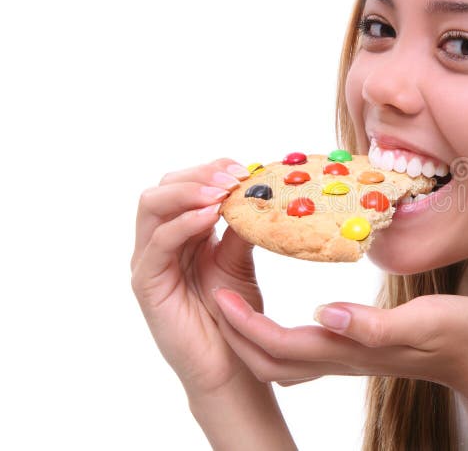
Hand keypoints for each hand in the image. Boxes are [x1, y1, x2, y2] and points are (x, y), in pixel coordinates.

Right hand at [131, 158, 264, 397]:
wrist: (230, 363)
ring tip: (221, 193)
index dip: (210, 170)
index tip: (241, 169)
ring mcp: (150, 261)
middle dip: (198, 176)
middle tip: (232, 178)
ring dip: (188, 192)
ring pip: (151, 207)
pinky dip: (182, 223)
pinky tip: (210, 216)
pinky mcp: (147, 283)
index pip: (184, 185)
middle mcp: (160, 241)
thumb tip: (254, 189)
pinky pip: (158, 243)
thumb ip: (239, 226)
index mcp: (182, 232)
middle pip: (162, 189)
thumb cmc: (234, 313)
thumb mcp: (241, 258)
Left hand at [211, 288, 467, 397]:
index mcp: (350, 350)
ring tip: (232, 295)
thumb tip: (324, 312)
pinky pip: (300, 345)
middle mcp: (341, 357)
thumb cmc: (459, 337)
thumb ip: (372, 324)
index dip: (244, 324)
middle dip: (234, 333)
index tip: (217, 292)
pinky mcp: (356, 348)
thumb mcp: (421, 322)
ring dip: (250, 332)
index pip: (279, 346)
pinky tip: (274, 302)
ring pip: (281, 357)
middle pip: (268, 361)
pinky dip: (275, 327)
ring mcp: (347, 356)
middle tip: (210, 293)